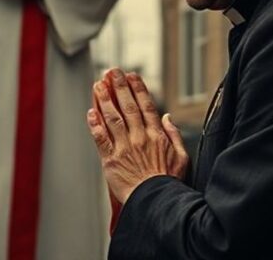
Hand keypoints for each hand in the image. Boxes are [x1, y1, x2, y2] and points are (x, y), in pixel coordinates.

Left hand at [87, 68, 189, 203]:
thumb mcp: (182, 158)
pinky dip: (95, 124)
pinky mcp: (111, 160)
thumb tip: (168, 118)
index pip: (146, 106)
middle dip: (119, 86)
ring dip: (104, 99)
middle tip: (112, 72)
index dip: (138, 88)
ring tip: (98, 85)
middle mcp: (140, 137)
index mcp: (156, 136)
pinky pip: (101, 138)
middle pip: (127, 106)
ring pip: (112, 117)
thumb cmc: (169, 183)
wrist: (156, 202)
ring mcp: (124, 147)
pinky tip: (90, 112)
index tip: (132, 76)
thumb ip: (174, 135)